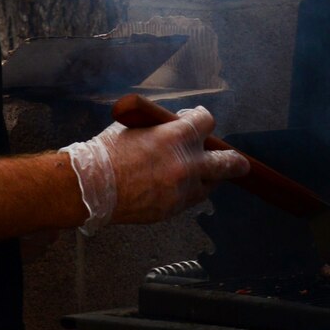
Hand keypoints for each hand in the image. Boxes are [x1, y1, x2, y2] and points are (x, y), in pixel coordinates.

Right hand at [60, 108, 248, 230]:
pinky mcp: (173, 208)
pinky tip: (174, 187)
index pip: (207, 122)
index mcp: (177, 136)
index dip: (202, 120)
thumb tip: (177, 124)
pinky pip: (190, 200)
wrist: (90, 187)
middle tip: (239, 163)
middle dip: (235, 161)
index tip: (199, 121)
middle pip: (227, 161)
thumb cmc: (107, 153)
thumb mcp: (136, 125)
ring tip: (197, 175)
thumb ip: (162, 126)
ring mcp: (182, 189)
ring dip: (206, 178)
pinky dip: (187, 192)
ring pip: (210, 185)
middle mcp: (187, 163)